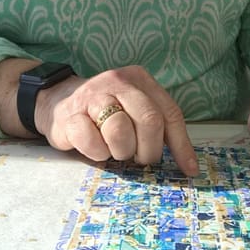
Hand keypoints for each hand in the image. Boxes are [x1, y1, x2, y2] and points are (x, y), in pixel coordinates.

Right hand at [35, 64, 198, 176]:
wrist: (60, 101)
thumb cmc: (107, 113)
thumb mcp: (135, 112)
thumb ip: (160, 130)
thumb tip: (189, 167)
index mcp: (140, 80)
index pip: (169, 113)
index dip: (181, 145)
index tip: (188, 170)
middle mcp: (118, 81)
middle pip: (149, 120)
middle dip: (147, 150)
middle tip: (137, 159)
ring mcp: (92, 95)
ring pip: (120, 131)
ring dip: (120, 151)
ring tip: (114, 149)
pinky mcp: (70, 114)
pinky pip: (92, 141)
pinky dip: (96, 152)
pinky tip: (94, 146)